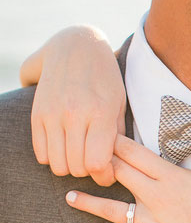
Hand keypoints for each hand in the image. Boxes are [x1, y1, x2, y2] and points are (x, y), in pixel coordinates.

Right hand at [20, 26, 125, 186]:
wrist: (76, 46)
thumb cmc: (105, 79)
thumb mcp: (119, 105)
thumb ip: (117, 138)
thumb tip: (111, 169)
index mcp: (100, 112)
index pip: (97, 163)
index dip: (104, 176)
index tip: (107, 173)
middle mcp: (74, 114)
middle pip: (77, 168)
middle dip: (88, 172)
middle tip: (94, 162)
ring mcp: (52, 114)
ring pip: (58, 165)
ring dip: (70, 167)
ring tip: (79, 155)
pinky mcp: (38, 114)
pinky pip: (42, 154)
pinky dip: (53, 158)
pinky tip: (64, 146)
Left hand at [66, 135, 190, 222]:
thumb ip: (179, 174)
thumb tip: (162, 168)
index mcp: (172, 177)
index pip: (135, 154)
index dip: (113, 142)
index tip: (98, 133)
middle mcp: (158, 197)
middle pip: (119, 174)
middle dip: (97, 163)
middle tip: (77, 155)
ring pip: (113, 209)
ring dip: (89, 201)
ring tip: (69, 195)